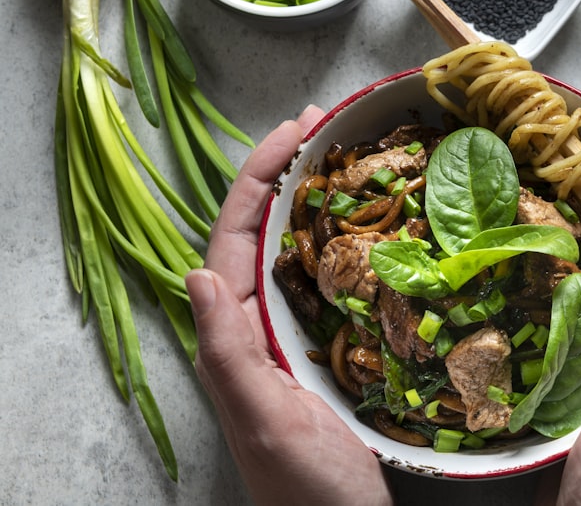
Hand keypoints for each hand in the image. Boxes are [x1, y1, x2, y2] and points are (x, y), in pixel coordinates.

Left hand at [184, 107, 392, 505]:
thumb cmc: (311, 486)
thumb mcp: (265, 418)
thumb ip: (227, 353)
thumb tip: (198, 272)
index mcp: (234, 334)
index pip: (235, 235)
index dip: (260, 176)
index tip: (297, 131)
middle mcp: (255, 327)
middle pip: (259, 230)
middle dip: (284, 171)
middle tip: (324, 124)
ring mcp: (290, 336)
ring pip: (291, 249)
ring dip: (310, 197)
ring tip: (342, 155)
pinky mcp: (325, 348)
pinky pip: (324, 278)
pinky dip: (339, 238)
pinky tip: (367, 225)